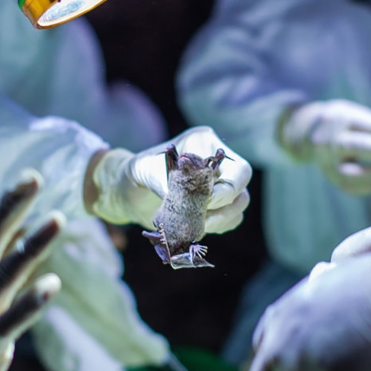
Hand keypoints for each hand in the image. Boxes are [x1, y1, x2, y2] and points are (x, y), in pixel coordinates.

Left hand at [87, 126, 251, 231]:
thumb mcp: (144, 170)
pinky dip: (217, 226)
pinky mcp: (215, 205)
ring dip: (220, 219)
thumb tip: (182, 198)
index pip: (236, 167)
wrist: (129, 191)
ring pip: (239, 205)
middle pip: (242, 187)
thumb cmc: (136, 172)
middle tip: (200, 217)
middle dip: (223, 207)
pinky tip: (195, 227)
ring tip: (194, 224)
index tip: (204, 203)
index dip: (226, 189)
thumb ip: (163, 179)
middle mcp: (217, 162)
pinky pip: (230, 219)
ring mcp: (219, 184)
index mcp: (204, 143)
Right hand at [280, 100, 370, 195]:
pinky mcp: (331, 179)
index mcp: (337, 119)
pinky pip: (354, 188)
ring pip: (354, 174)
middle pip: (358, 147)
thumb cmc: (345, 122)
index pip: (367, 126)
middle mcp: (327, 141)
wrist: (309, 134)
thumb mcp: (360, 116)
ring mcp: (326, 162)